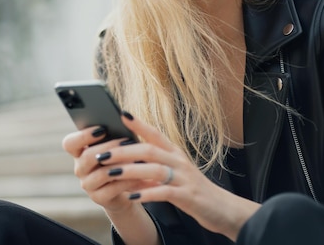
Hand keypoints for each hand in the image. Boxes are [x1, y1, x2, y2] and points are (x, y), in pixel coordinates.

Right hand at [62, 124, 160, 244]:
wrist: (127, 189)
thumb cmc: (122, 160)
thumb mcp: (117, 146)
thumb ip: (115, 133)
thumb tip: (125, 116)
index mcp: (79, 152)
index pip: (69, 143)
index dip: (83, 136)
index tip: (102, 129)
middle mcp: (80, 168)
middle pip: (87, 157)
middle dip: (109, 147)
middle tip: (127, 141)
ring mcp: (88, 184)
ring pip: (101, 174)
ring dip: (121, 164)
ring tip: (137, 158)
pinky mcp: (99, 198)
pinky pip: (112, 189)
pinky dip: (127, 180)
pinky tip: (140, 174)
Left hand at [77, 112, 259, 240]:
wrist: (222, 209)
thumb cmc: (192, 188)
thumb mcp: (173, 172)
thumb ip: (153, 164)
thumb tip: (126, 157)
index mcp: (174, 153)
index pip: (155, 133)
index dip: (138, 124)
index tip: (120, 113)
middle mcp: (179, 161)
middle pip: (149, 150)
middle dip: (123, 151)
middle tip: (101, 154)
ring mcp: (184, 178)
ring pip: (154, 170)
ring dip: (130, 171)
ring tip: (110, 173)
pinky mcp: (187, 196)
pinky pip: (165, 192)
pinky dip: (147, 194)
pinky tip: (132, 197)